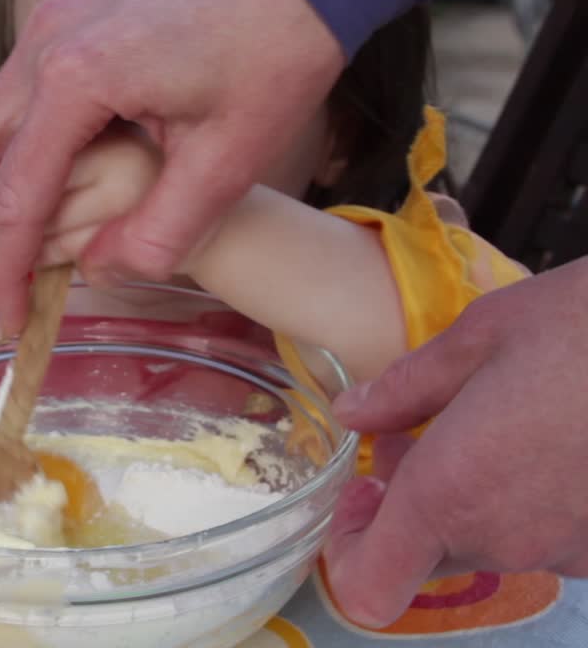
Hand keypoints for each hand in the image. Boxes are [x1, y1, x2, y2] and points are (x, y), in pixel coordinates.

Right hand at [0, 0, 342, 336]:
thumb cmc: (282, 38)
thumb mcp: (232, 157)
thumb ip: (160, 231)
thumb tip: (99, 272)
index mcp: (77, 79)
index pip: (13, 200)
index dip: (4, 272)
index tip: (5, 318)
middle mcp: (49, 31)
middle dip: (10, 208)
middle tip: (53, 248)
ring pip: (6, 99)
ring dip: (32, 152)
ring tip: (92, 179)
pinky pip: (38, 55)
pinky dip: (55, 100)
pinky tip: (114, 113)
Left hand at [323, 257, 587, 626]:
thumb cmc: (586, 327)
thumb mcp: (480, 337)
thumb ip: (405, 389)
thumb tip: (352, 414)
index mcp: (449, 493)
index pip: (370, 588)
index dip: (349, 552)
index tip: (362, 494)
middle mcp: (505, 539)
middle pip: (429, 554)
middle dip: (410, 505)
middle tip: (416, 439)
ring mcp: (568, 550)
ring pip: (494, 543)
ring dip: (477, 498)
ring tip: (494, 423)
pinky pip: (552, 536)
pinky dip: (538, 500)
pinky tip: (552, 440)